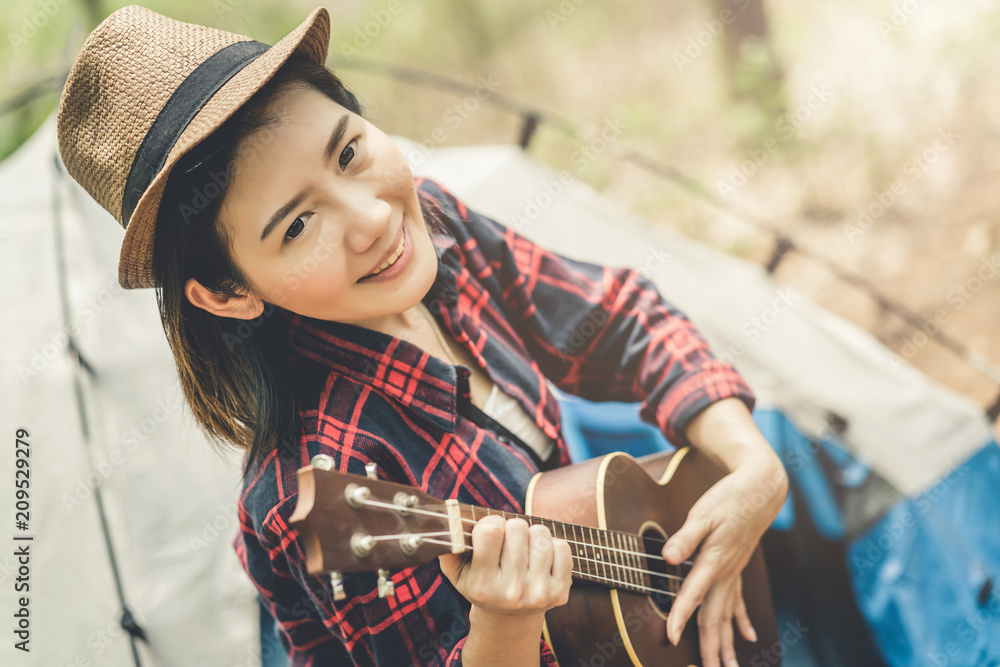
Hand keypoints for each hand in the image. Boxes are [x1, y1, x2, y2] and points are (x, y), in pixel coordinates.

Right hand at [438, 515, 572, 619]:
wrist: (509, 621)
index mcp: (482, 585)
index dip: (490, 523)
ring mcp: (538, 593)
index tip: (490, 531)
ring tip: (524, 548)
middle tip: (508, 542)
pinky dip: (553, 546)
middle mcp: (511, 591)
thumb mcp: (457, 572)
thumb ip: (448, 546)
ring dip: (532, 535)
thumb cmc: (481, 586)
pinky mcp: (560, 593)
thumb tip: (448, 519)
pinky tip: (541, 558)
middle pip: (517, 527)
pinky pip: (563, 547)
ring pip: (541, 533)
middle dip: (512, 528)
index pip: (489, 530)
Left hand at [662, 454, 787, 666]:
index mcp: (714, 560)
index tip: (670, 638)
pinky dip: (741, 620)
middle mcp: (726, 572)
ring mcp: (734, 572)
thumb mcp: (703, 512)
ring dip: (726, 643)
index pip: (694, 595)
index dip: (680, 617)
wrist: (761, 487)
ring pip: (728, 615)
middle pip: (715, 616)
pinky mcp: (738, 566)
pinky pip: (739, 600)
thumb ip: (686, 537)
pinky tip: (748, 637)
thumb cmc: (729, 497)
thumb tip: (668, 557)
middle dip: (710, 647)